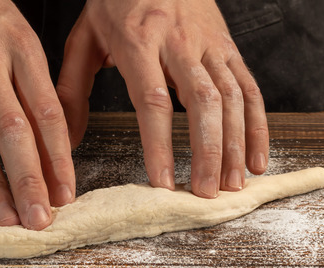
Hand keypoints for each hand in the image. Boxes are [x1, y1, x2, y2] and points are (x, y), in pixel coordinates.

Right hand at [0, 0, 75, 229]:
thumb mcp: (18, 40)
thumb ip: (34, 90)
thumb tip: (55, 150)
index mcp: (21, 49)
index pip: (47, 113)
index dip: (59, 158)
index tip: (66, 194)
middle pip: (12, 131)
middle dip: (28, 181)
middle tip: (38, 219)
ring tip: (6, 218)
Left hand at [57, 0, 268, 197]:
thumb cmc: (117, 1)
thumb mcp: (85, 38)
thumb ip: (72, 89)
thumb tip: (65, 142)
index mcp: (138, 40)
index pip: (153, 99)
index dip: (159, 144)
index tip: (163, 183)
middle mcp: (179, 42)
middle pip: (202, 101)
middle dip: (208, 151)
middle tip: (206, 192)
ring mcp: (210, 44)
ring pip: (232, 97)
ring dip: (236, 144)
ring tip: (233, 185)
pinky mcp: (229, 47)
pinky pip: (250, 88)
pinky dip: (258, 126)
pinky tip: (258, 159)